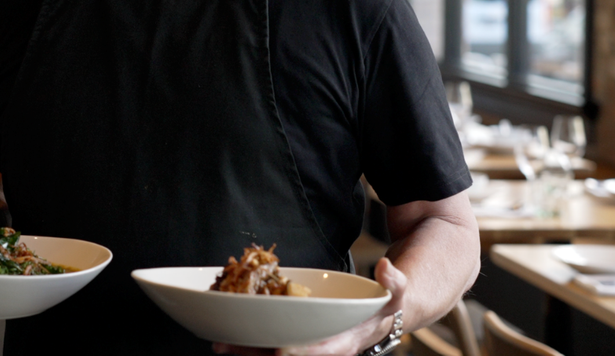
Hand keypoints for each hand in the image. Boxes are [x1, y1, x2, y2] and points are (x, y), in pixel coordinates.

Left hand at [212, 258, 406, 355]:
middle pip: (287, 353)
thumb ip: (394, 282)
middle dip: (259, 351)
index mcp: (345, 340)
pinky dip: (250, 338)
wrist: (378, 316)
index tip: (280, 350)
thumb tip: (386, 267)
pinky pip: (271, 339)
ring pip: (273, 349)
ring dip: (247, 348)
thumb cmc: (385, 304)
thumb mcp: (395, 293)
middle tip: (229, 345)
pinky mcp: (296, 336)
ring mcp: (307, 343)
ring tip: (219, 342)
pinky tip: (227, 331)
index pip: (322, 349)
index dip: (301, 351)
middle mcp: (322, 346)